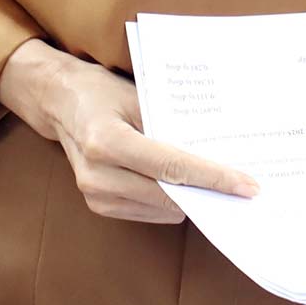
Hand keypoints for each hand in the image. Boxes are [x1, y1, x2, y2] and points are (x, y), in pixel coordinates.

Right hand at [0, 39, 258, 223]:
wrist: (58, 102)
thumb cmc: (100, 92)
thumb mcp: (136, 96)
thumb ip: (171, 125)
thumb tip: (216, 152)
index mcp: (105, 140)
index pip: (172, 167)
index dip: (214, 178)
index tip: (247, 186)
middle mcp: (97, 173)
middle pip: (170, 195)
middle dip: (206, 191)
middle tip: (237, 183)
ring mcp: (95, 194)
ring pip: (163, 209)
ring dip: (187, 197)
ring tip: (202, 176)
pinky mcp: (97, 205)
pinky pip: (149, 212)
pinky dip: (167, 201)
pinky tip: (173, 182)